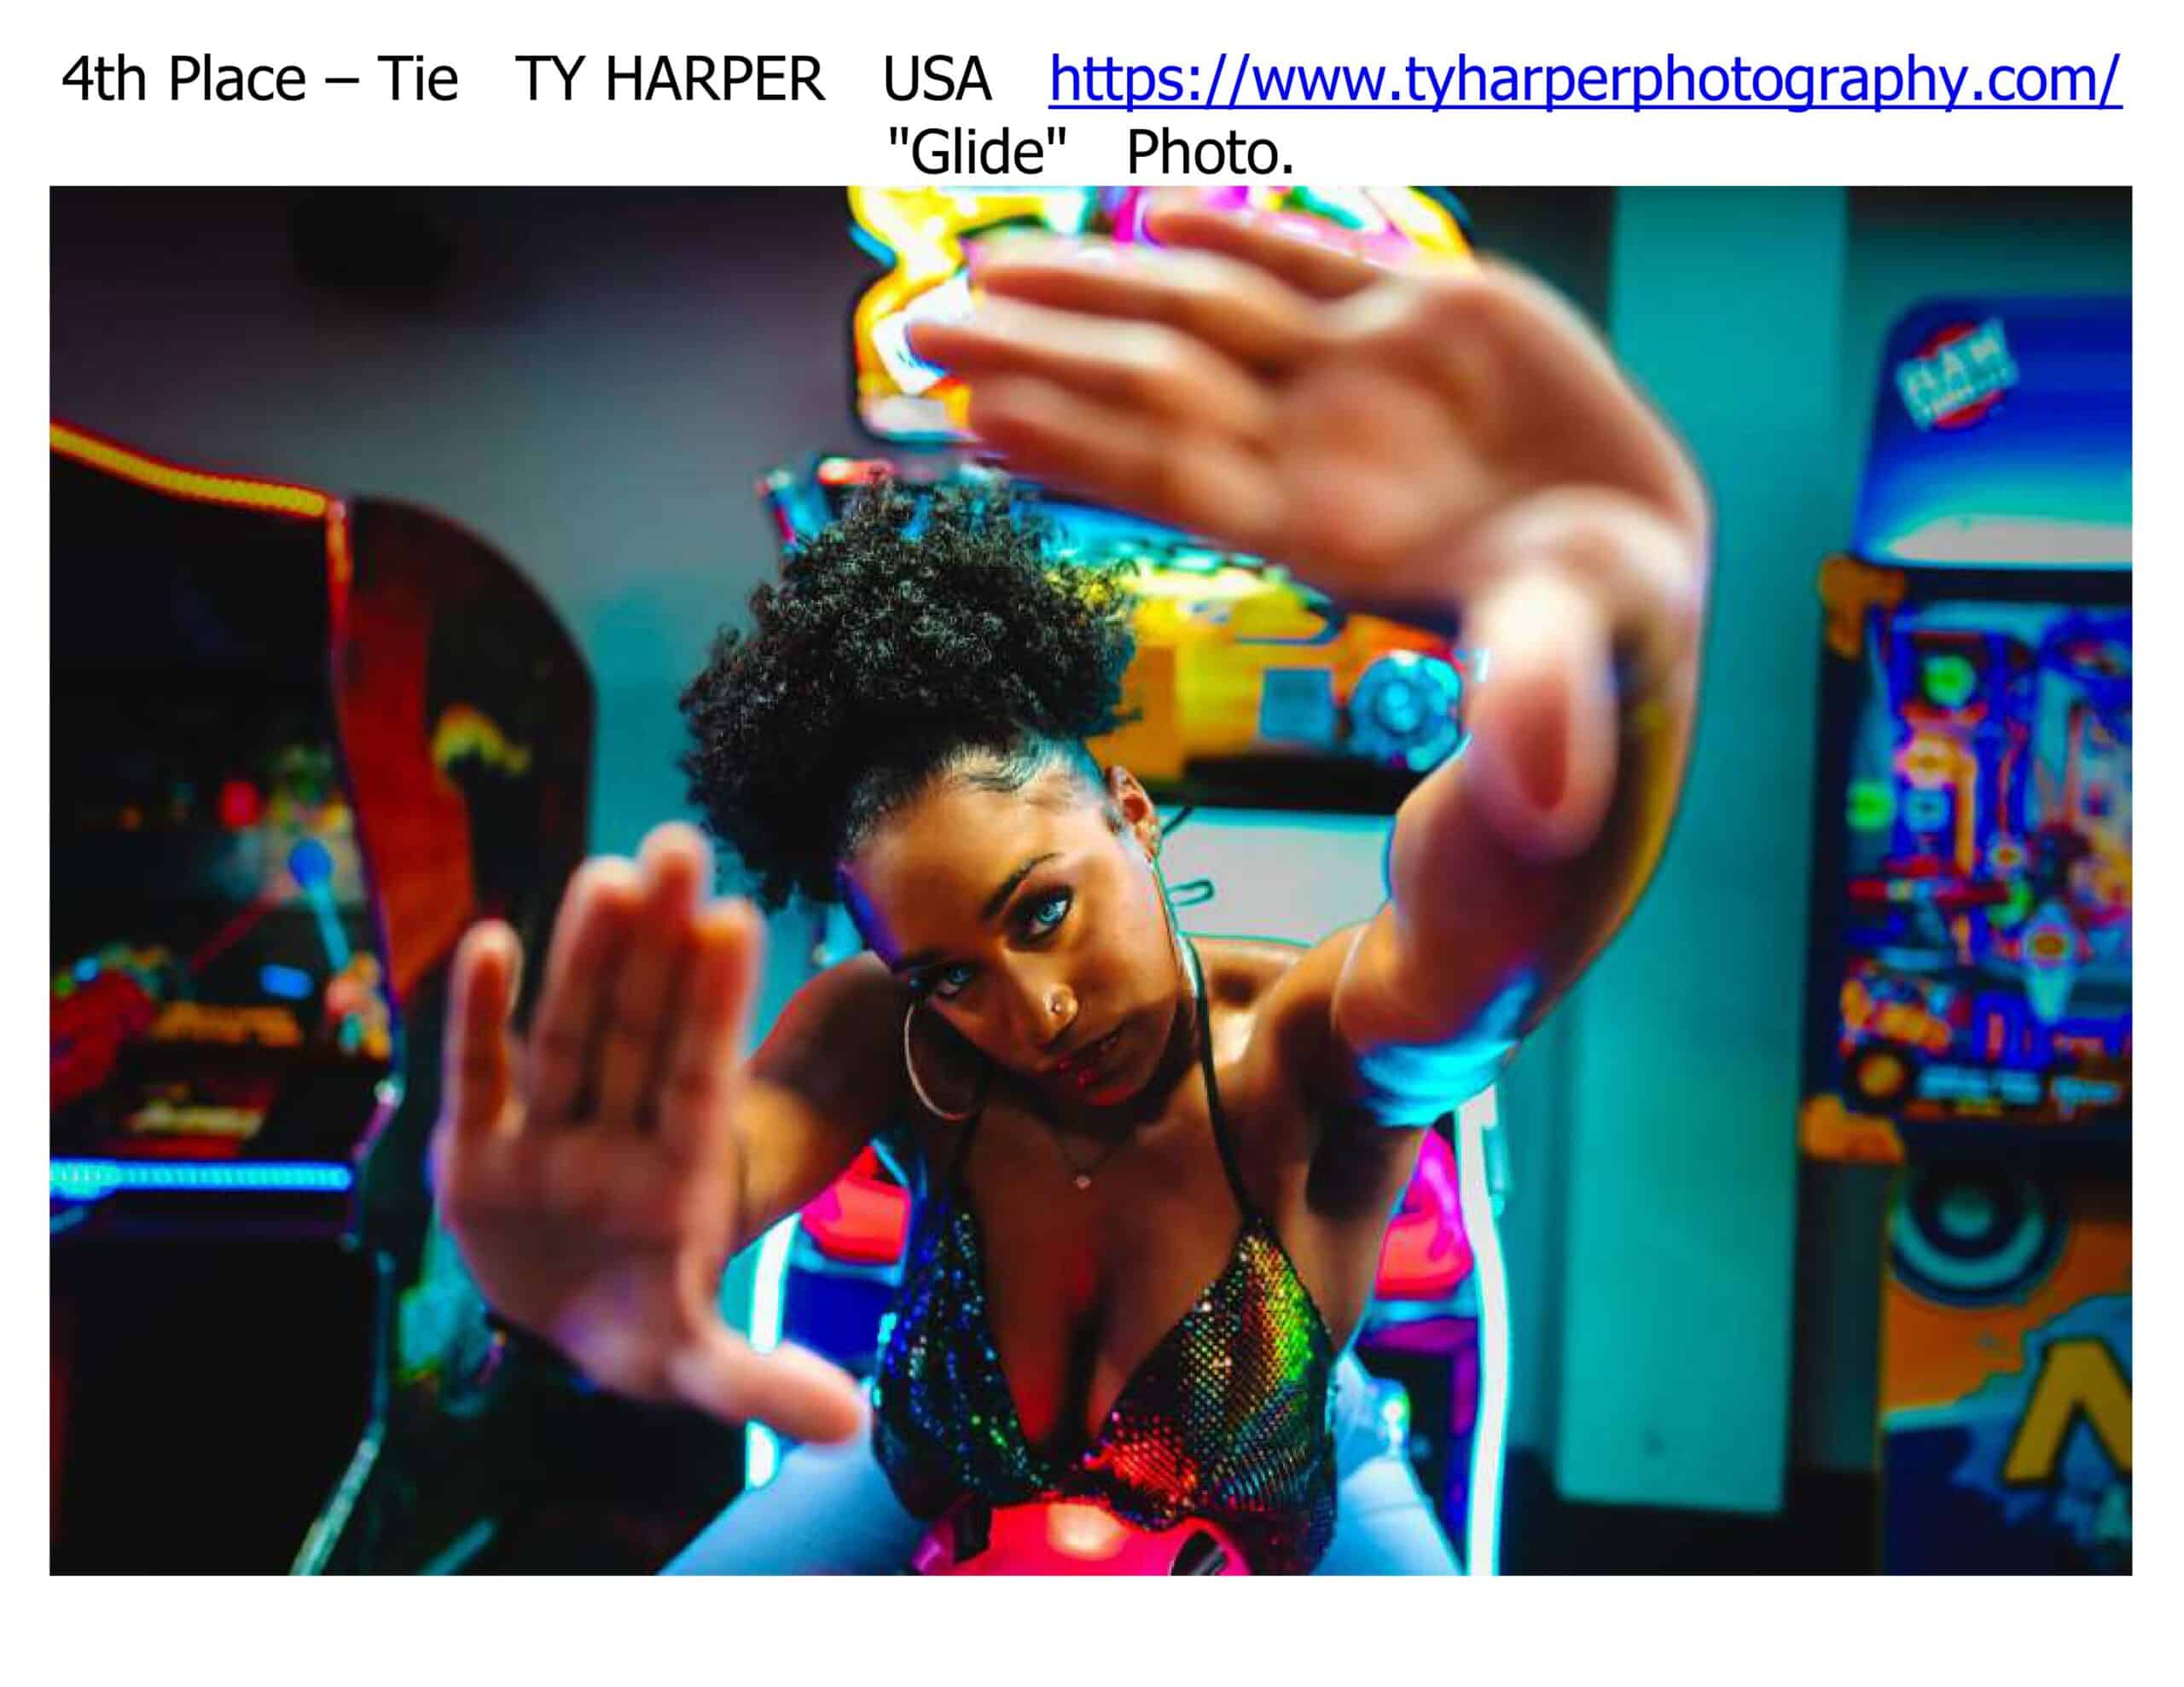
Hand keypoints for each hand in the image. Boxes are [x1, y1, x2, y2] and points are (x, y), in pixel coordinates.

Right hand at [429, 822, 866, 1442]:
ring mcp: (547, 1136)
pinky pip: (479, 1078)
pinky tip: (489, 940)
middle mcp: (617, 1136)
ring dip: (585, 955)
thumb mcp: (694, 1364)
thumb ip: (760, 1383)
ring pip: (570, 1033)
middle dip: (657, 944)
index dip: (713, 1002)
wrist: (565, 1320)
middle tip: (682, 845)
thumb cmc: (643, 1323)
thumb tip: (855, 1428)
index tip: (735, 918)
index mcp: (678, 1173)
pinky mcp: (475, 1153)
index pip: (697, 1073)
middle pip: (639, 1029)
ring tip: (609, 871)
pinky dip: (481, 1017)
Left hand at [908, 199, 1710, 860]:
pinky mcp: (1435, 313)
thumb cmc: (1599, 636)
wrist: (1640, 572)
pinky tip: (1155, 212)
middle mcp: (1326, 446)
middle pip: (1154, 383)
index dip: (1073, 441)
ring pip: (1208, 308)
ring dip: (1099, 282)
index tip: (972, 414)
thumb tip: (1539, 797)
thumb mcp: (1574, 663)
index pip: (1170, 477)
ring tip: (994, 265)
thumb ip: (1538, 703)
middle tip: (922, 326)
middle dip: (1041, 348)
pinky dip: (1239, 229)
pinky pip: (1314, 259)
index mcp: (1329, 531)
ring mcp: (1371, 371)